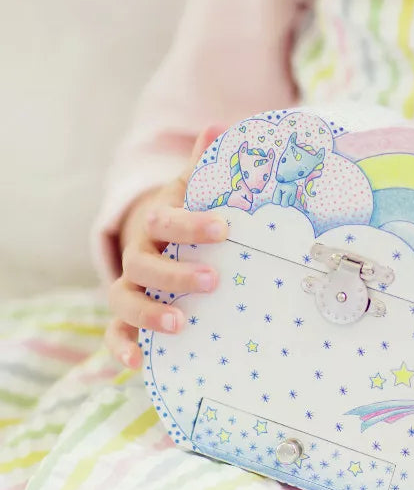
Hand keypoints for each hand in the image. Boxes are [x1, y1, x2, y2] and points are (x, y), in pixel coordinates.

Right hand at [105, 126, 228, 367]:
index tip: (223, 229)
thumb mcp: (191, 192)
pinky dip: (121, 348)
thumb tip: (218, 127)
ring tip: (180, 323)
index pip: (168, 220)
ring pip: (125, 298)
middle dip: (176, 273)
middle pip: (145, 264)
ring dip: (148, 312)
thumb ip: (204, 167)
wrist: (151, 238)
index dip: (192, 225)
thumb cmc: (182, 217)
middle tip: (212, 280)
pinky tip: (139, 363)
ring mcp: (129, 286)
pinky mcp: (125, 316)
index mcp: (157, 223)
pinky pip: (114, 333)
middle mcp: (138, 254)